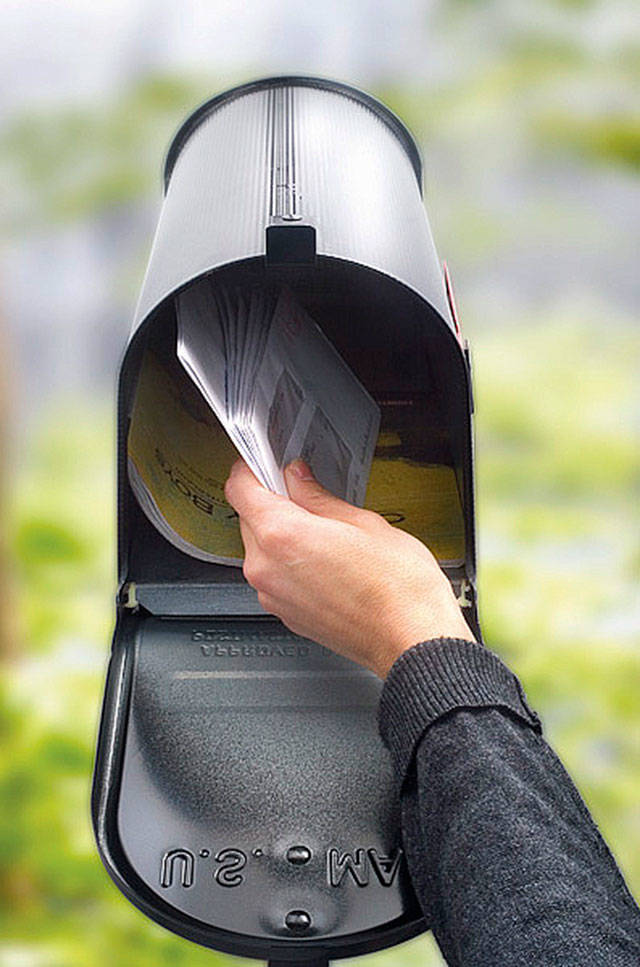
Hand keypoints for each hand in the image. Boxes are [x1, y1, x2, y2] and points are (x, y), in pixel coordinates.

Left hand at [224, 458, 474, 678]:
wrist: (412, 640)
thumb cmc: (398, 587)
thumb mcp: (362, 522)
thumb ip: (318, 497)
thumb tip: (298, 480)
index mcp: (281, 535)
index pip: (239, 489)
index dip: (250, 469)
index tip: (264, 463)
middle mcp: (267, 568)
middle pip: (248, 519)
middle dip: (271, 502)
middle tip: (306, 493)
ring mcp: (273, 596)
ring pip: (260, 549)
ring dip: (281, 534)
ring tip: (325, 531)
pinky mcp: (286, 615)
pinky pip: (275, 576)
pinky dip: (289, 562)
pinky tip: (325, 559)